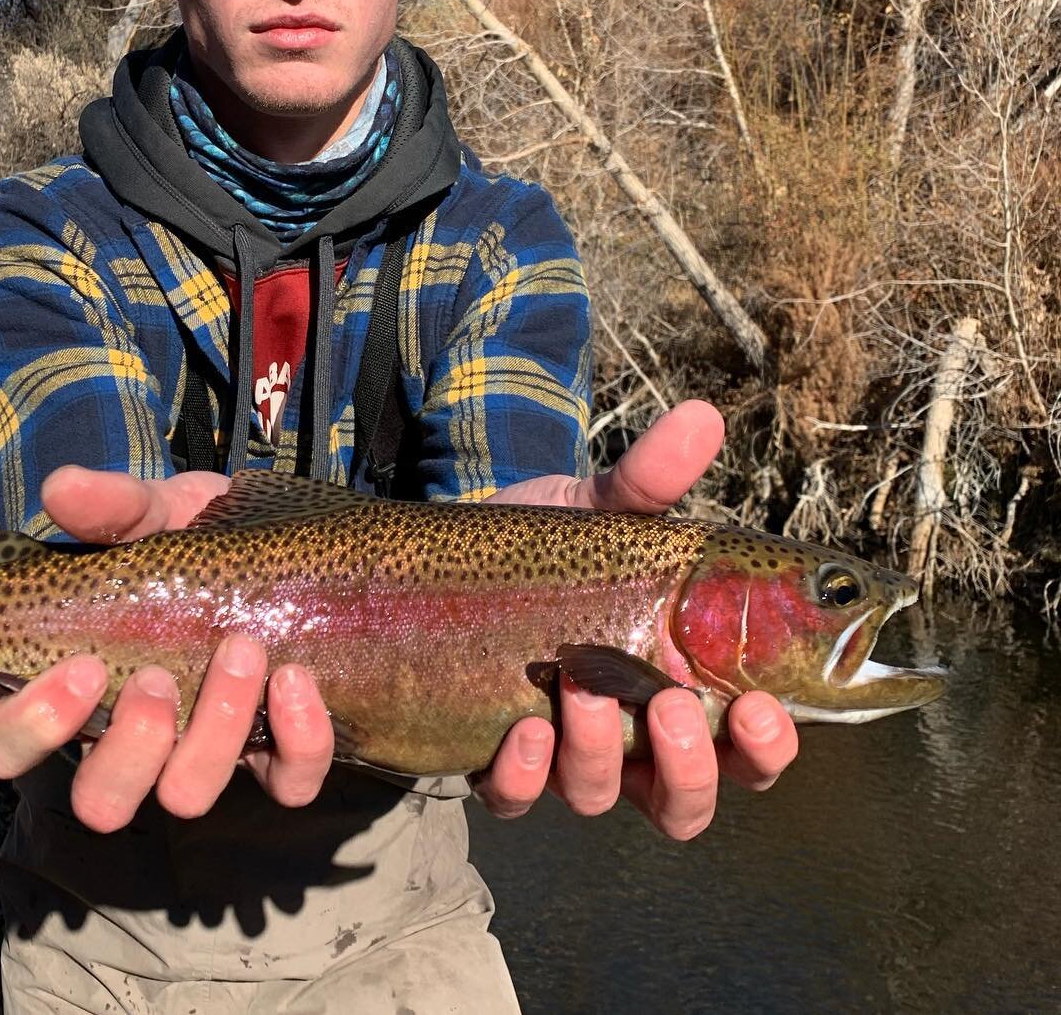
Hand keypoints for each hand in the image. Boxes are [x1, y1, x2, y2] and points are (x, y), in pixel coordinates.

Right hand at [0, 468, 334, 830]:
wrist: (278, 535)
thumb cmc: (191, 536)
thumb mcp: (152, 512)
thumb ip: (110, 505)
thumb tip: (61, 487)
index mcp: (75, 687)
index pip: (11, 746)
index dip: (35, 726)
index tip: (85, 666)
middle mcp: (133, 736)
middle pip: (101, 800)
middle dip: (131, 748)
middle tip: (159, 678)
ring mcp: (206, 751)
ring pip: (189, 796)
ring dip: (215, 732)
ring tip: (242, 652)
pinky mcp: (280, 751)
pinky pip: (289, 782)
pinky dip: (298, 741)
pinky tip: (297, 680)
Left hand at [470, 400, 799, 836]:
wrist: (452, 549)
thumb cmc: (551, 544)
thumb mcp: (600, 510)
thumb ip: (649, 478)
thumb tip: (700, 415)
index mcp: (679, 689)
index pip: (746, 751)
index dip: (766, 748)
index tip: (763, 708)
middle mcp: (626, 739)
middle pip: (682, 803)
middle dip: (687, 769)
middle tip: (674, 706)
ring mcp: (555, 752)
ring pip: (596, 797)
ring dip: (596, 756)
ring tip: (581, 687)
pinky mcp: (487, 754)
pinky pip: (509, 799)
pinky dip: (518, 777)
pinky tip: (522, 728)